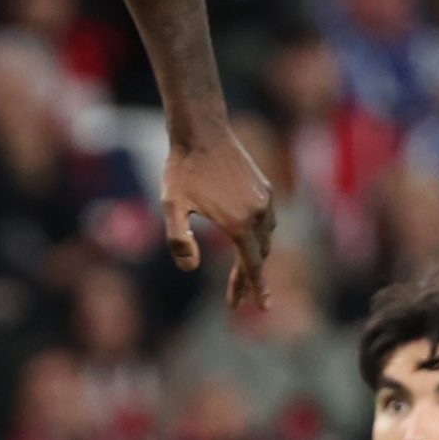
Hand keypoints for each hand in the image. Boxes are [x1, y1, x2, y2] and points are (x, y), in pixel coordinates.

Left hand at [162, 125, 276, 310]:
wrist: (201, 132)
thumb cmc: (181, 170)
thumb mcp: (170, 206)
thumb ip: (178, 240)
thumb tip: (191, 268)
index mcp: (239, 224)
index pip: (251, 266)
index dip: (253, 288)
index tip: (259, 308)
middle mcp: (259, 213)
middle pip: (260, 256)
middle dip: (251, 280)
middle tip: (240, 300)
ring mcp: (265, 199)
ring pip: (267, 238)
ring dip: (257, 258)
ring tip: (243, 274)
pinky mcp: (265, 187)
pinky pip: (268, 220)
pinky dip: (261, 236)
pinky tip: (248, 239)